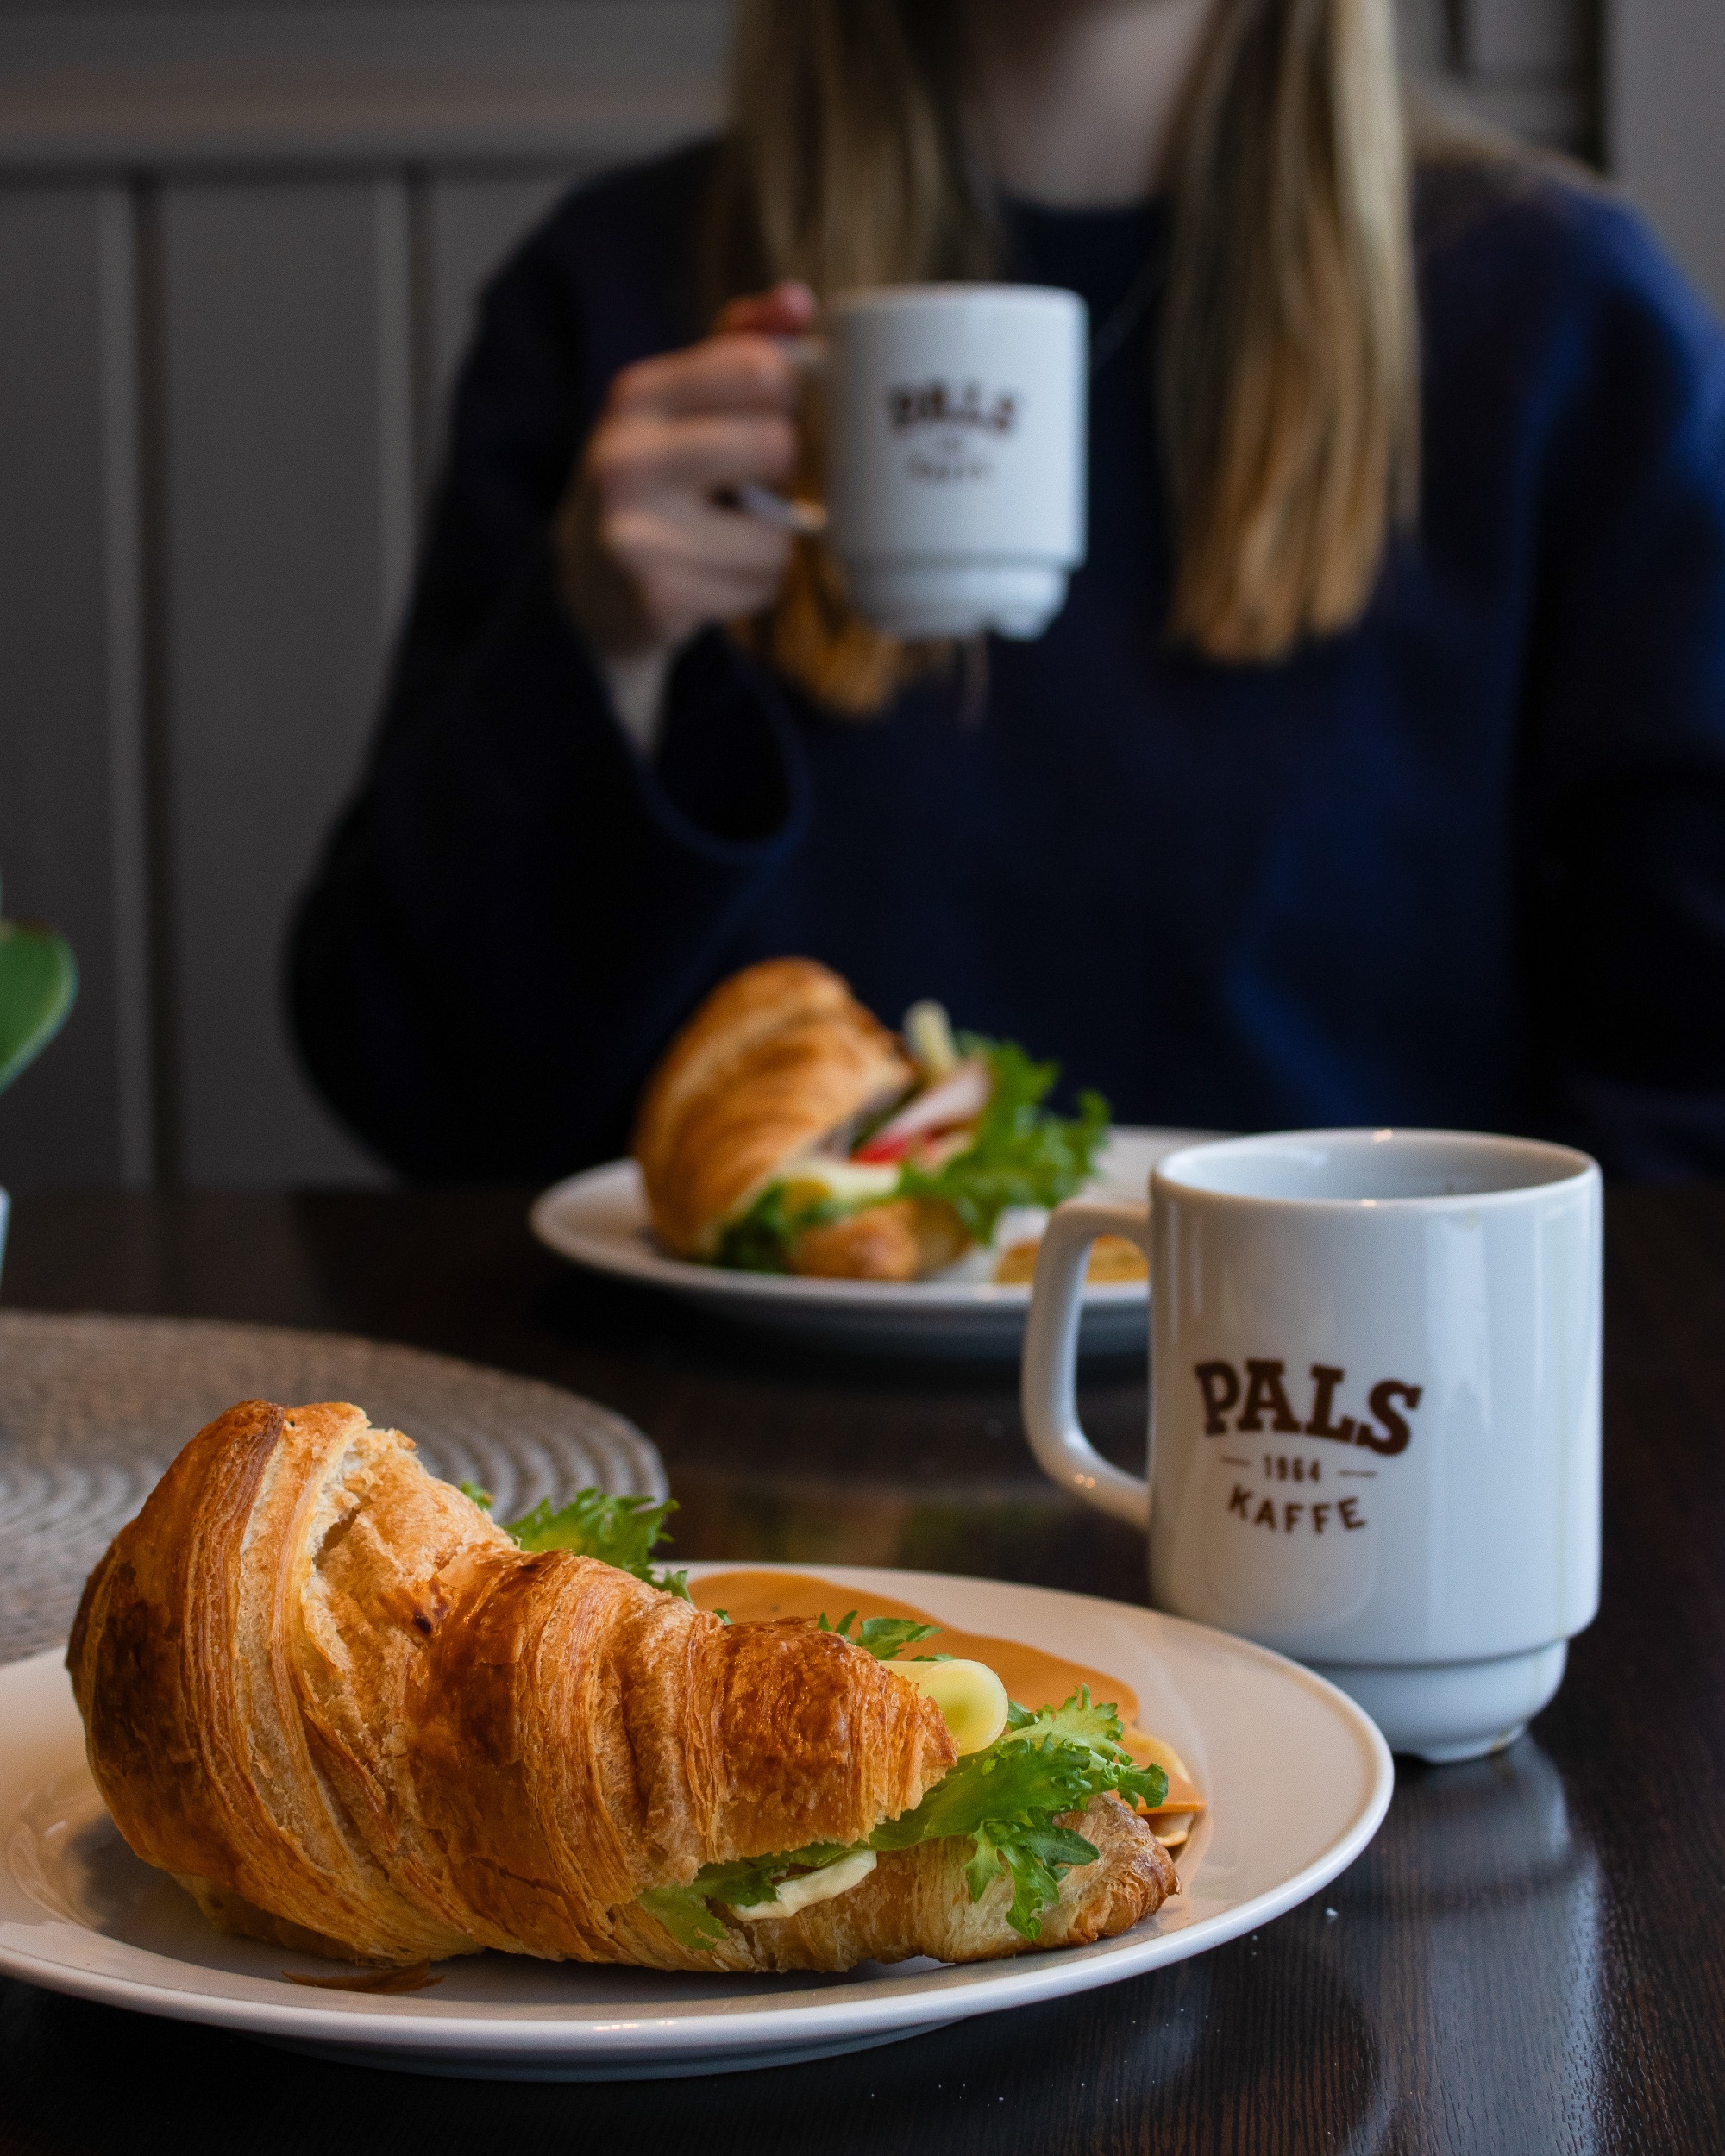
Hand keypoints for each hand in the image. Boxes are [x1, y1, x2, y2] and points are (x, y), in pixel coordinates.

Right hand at [554, 282, 816, 662]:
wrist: (588, 585)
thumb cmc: (653, 478)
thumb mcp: (675, 402)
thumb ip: (736, 345)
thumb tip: (798, 301)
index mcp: (634, 394)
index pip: (758, 369)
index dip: (790, 393)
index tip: (773, 410)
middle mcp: (625, 458)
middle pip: (777, 446)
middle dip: (783, 468)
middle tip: (753, 479)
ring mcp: (637, 535)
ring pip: (777, 534)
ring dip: (771, 540)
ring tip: (727, 536)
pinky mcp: (658, 599)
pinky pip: (762, 586)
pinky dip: (754, 585)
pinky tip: (715, 576)